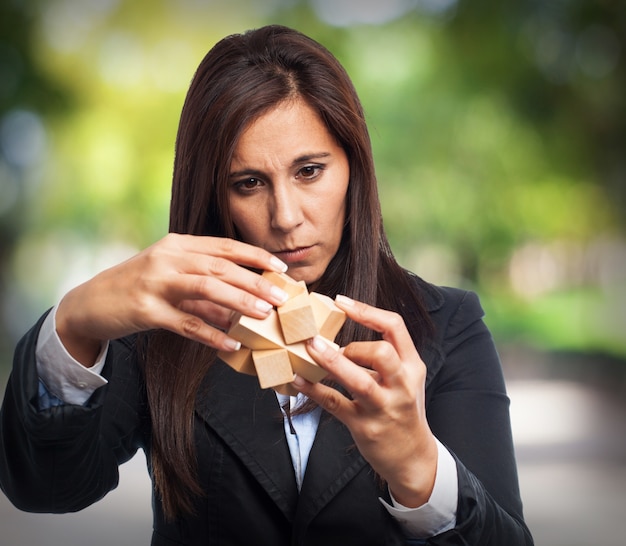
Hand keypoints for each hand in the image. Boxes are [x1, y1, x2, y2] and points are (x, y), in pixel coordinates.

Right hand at [55, 234, 288, 364]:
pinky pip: (186, 323)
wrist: (89, 303)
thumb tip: (243, 303)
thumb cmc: (138, 287)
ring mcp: (155, 283)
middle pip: (220, 266)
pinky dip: (211, 333)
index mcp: (178, 245)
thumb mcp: (171, 277)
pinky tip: (231, 343)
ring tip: (264, 315)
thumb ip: (204, 286)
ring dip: (238, 302)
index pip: (224, 246)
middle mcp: (168, 258)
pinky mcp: (145, 310)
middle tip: (281, 297)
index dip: (255, 256)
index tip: (281, 267)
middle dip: (255, 281)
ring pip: (205, 288)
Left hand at [294, 295, 437, 507]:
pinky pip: (336, 404)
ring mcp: (383, 407)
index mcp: (412, 366)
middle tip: (337, 347)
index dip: (366, 310)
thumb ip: (382, 357)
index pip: (395, 327)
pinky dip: (314, 390)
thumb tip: (342, 332)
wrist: (412, 456)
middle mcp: (401, 385)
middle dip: (355, 345)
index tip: (340, 301)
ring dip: (332, 362)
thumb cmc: (402, 409)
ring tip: (310, 348)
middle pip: (382, 353)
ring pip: (359, 381)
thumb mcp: (404, 378)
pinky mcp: (365, 426)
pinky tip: (298, 379)